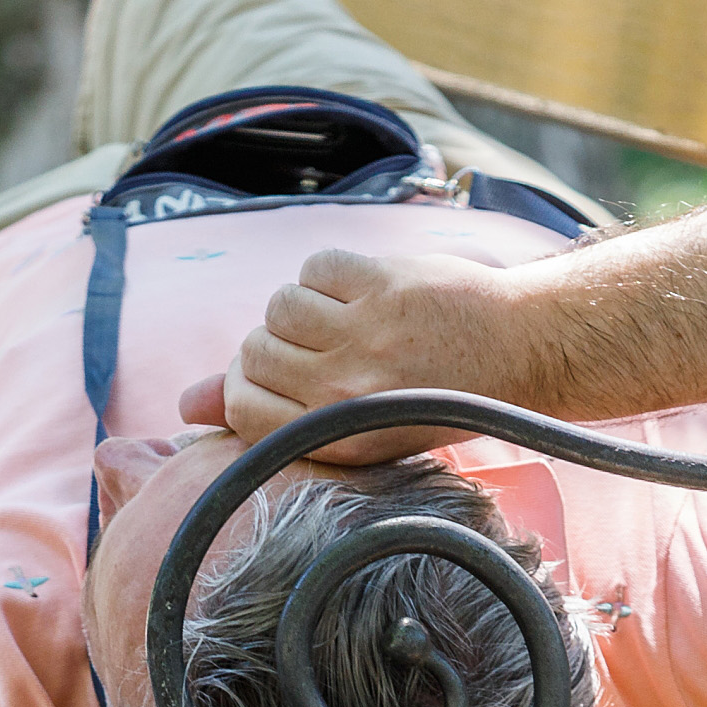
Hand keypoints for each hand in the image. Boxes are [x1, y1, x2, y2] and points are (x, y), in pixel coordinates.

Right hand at [179, 245, 525, 465]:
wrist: (520, 351)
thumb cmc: (430, 393)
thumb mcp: (351, 424)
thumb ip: (269, 413)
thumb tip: (187, 408)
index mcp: (338, 438)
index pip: (243, 405)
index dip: (246, 382)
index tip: (277, 373)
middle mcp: (346, 394)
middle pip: (255, 351)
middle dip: (277, 342)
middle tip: (324, 344)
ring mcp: (364, 337)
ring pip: (280, 306)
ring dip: (303, 304)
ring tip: (345, 315)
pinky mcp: (382, 286)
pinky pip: (314, 268)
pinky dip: (331, 272)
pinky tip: (366, 289)